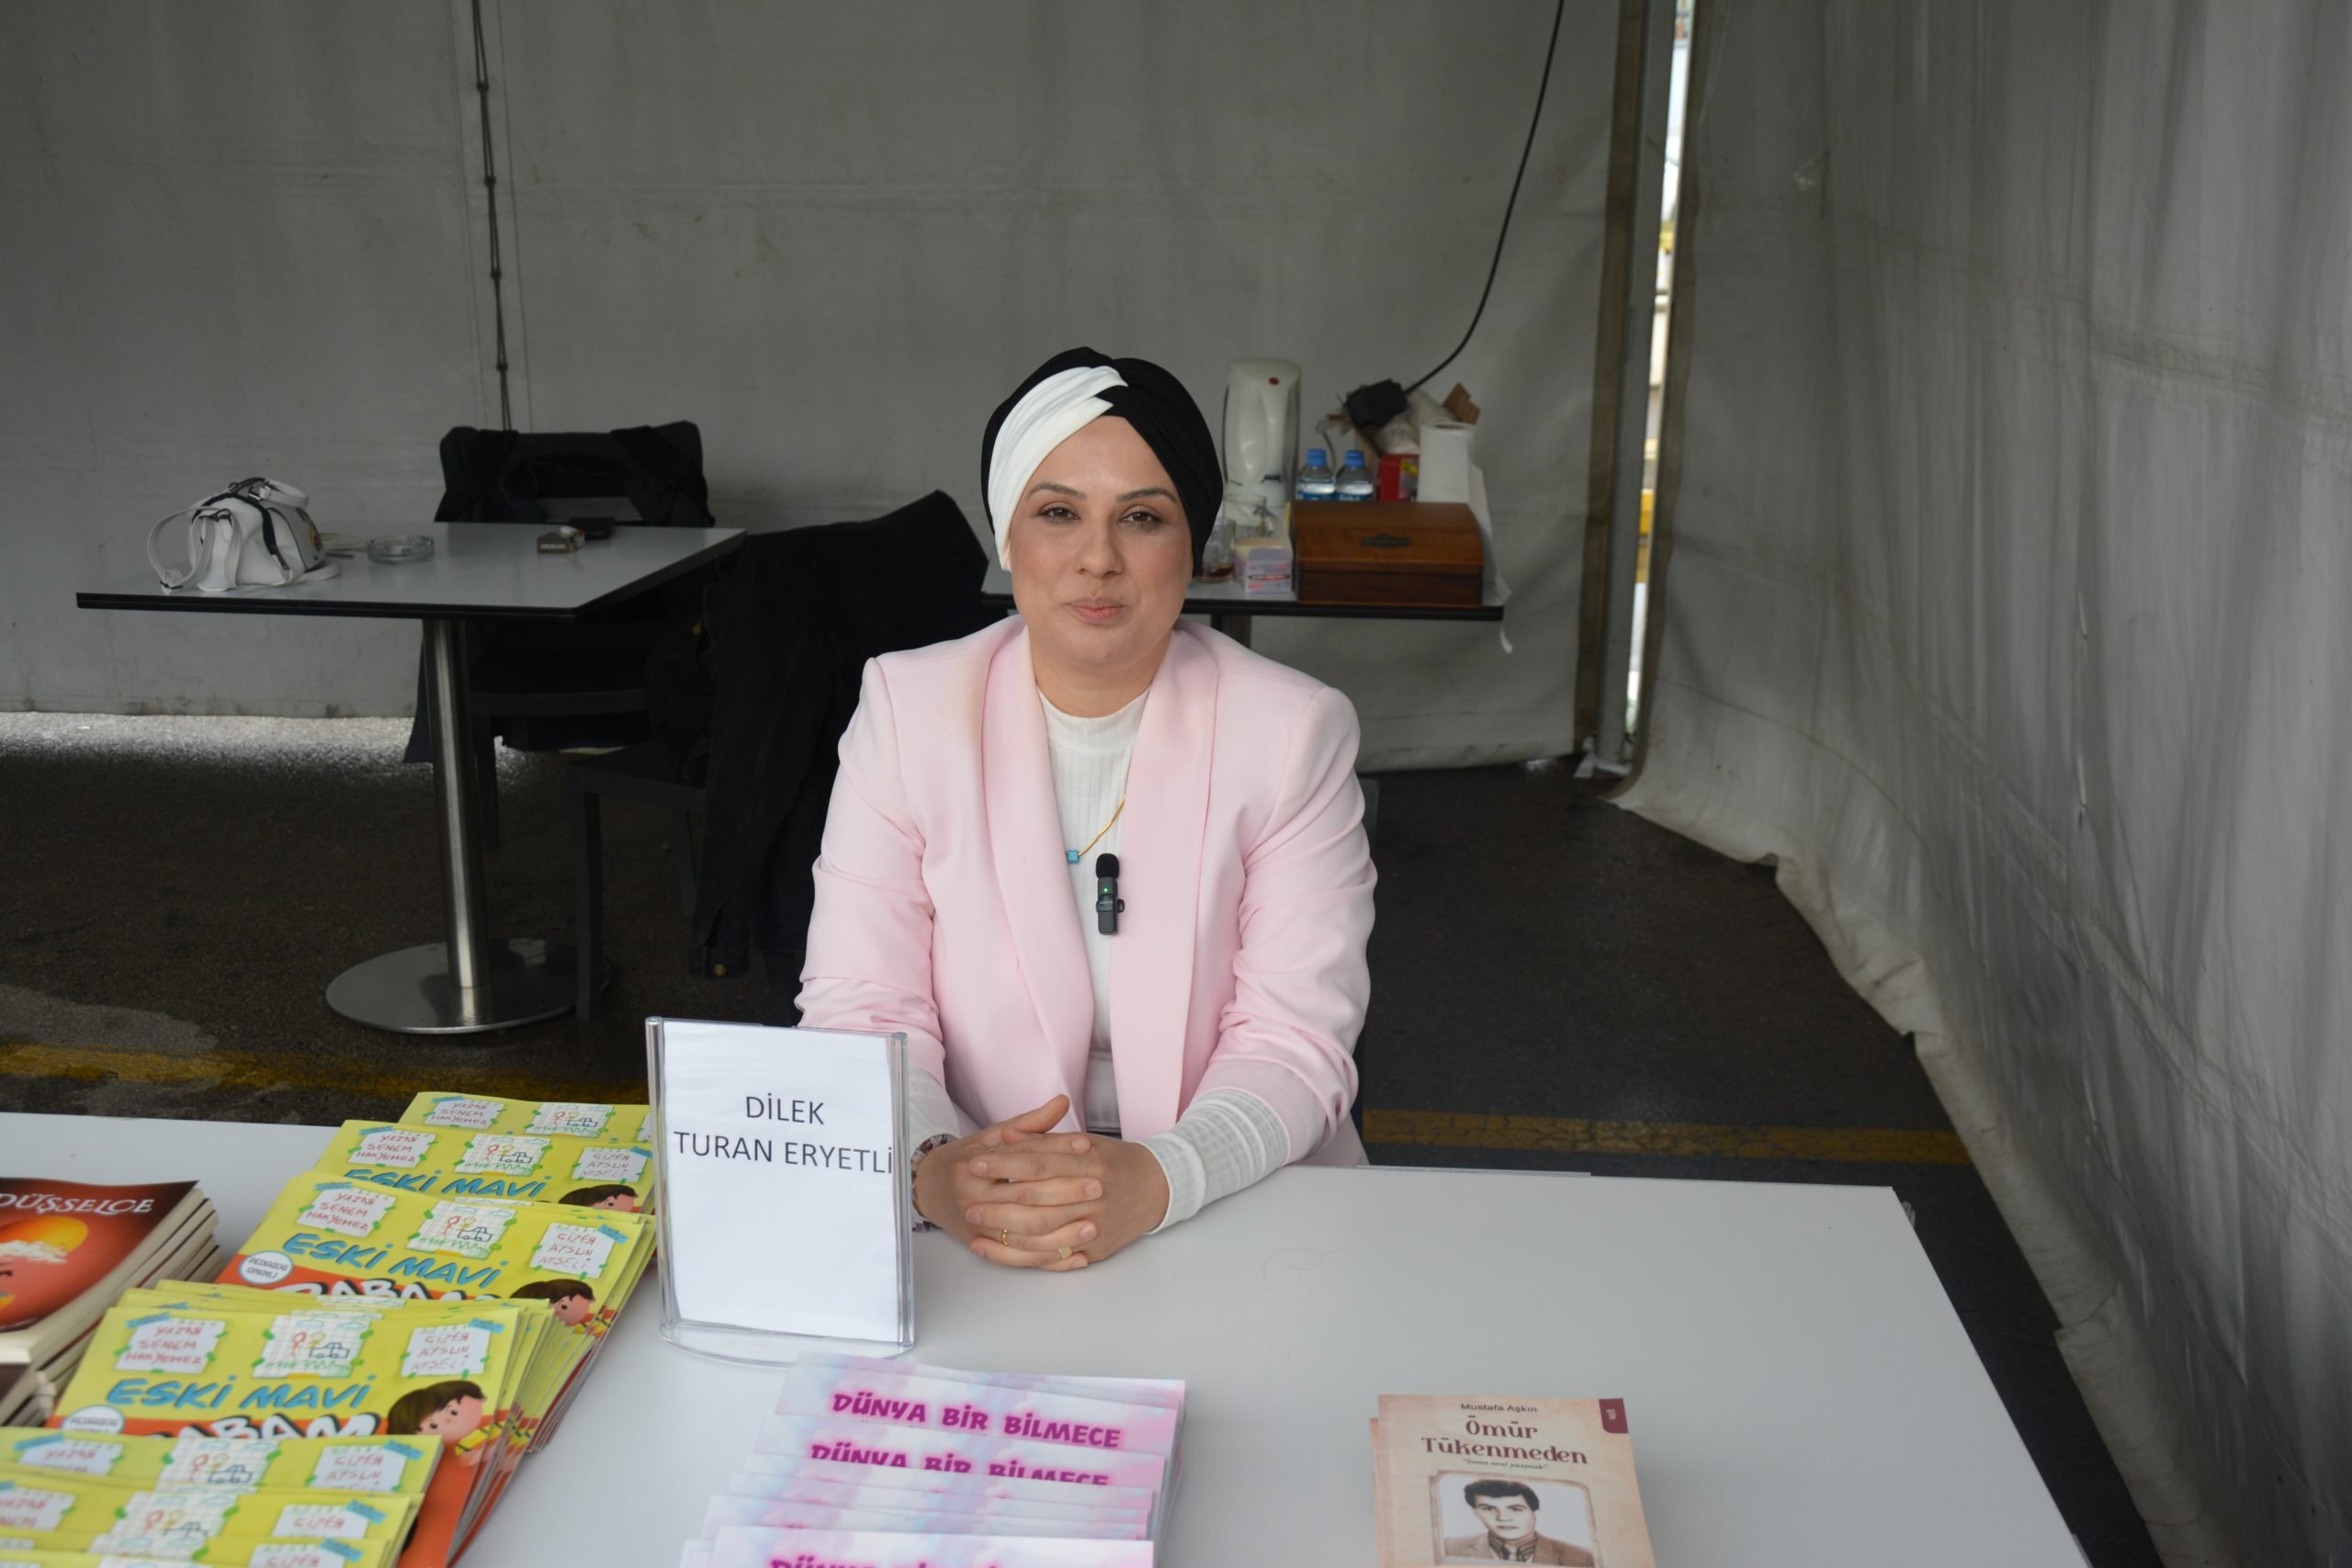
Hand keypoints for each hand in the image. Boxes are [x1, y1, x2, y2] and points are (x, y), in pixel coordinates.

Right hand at [913, 1096, 1098, 1267]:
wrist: (930, 1189)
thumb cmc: (967, 1160)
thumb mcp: (992, 1136)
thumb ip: (1029, 1123)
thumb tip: (1062, 1101)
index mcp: (974, 1167)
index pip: (1022, 1160)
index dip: (1056, 1151)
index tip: (1087, 1147)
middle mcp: (973, 1199)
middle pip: (1026, 1199)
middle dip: (1065, 1194)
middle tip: (1098, 1187)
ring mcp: (979, 1228)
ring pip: (1026, 1235)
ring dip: (1062, 1233)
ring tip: (1093, 1226)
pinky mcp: (986, 1248)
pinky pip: (1022, 1259)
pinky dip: (1050, 1260)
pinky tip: (1076, 1256)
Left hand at [969, 1117, 1168, 1269]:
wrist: (1158, 1188)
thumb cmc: (1115, 1162)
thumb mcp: (1085, 1143)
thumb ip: (1045, 1141)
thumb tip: (1008, 1136)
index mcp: (1091, 1163)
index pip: (1040, 1164)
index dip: (1006, 1163)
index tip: (977, 1161)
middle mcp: (1095, 1195)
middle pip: (1038, 1201)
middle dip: (998, 1201)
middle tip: (967, 1199)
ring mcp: (1097, 1226)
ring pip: (1043, 1233)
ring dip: (1005, 1231)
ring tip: (976, 1224)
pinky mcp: (1096, 1249)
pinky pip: (1053, 1257)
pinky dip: (1021, 1255)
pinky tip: (997, 1249)